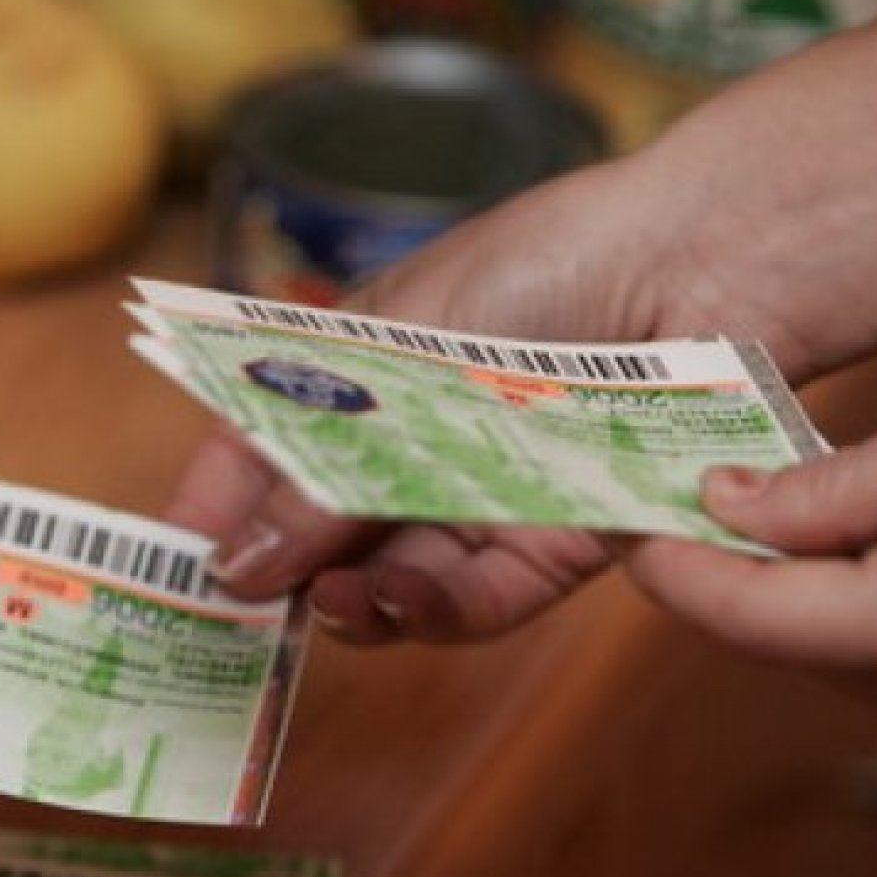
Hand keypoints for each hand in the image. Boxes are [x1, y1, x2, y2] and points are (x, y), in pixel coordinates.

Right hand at [167, 156, 776, 642]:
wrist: (699, 264)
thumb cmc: (541, 263)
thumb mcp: (395, 361)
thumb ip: (317, 473)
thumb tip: (234, 567)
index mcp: (361, 366)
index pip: (264, 446)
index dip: (219, 504)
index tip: (177, 560)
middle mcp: (417, 435)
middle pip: (326, 527)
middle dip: (280, 574)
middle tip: (243, 611)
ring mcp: (486, 491)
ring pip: (395, 577)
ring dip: (350, 602)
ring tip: (325, 604)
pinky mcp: (559, 541)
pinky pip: (478, 600)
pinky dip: (430, 613)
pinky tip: (393, 601)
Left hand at [627, 379, 876, 764]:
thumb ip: (842, 485)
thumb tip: (724, 506)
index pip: (749, 616)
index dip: (670, 567)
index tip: (618, 518)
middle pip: (791, 645)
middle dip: (738, 568)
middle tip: (692, 492)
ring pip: (847, 665)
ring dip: (814, 593)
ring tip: (820, 505)